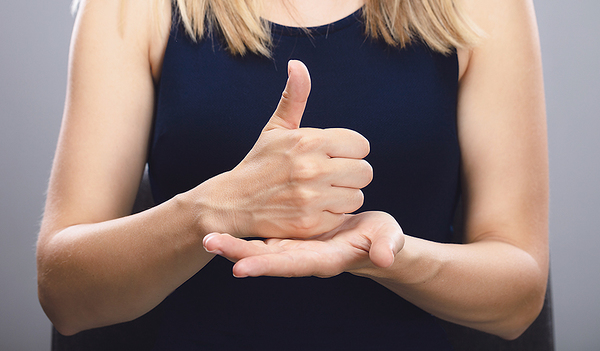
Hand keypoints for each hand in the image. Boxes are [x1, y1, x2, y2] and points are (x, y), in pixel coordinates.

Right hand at [196, 60, 372, 237]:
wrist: (232, 202)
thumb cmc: (260, 162)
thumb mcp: (275, 128)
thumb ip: (294, 97)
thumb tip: (297, 64)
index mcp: (308, 140)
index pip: (361, 145)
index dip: (349, 151)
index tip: (333, 156)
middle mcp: (312, 168)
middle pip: (365, 172)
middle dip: (350, 174)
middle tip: (330, 176)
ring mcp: (311, 198)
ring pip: (357, 196)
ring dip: (343, 196)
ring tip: (321, 193)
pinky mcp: (310, 223)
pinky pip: (342, 217)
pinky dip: (331, 215)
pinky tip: (314, 209)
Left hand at [202, 211, 404, 277]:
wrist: (372, 238)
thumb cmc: (382, 241)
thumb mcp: (386, 242)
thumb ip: (385, 248)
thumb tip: (385, 258)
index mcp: (322, 259)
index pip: (291, 264)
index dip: (266, 266)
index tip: (240, 269)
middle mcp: (302, 255)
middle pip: (266, 258)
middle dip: (237, 253)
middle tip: (208, 243)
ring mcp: (294, 244)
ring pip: (260, 246)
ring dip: (234, 243)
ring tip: (206, 235)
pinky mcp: (292, 231)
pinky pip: (266, 232)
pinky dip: (247, 229)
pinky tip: (227, 220)